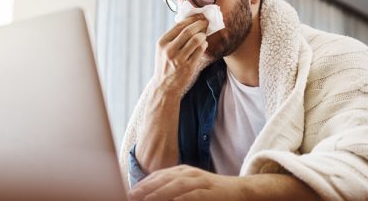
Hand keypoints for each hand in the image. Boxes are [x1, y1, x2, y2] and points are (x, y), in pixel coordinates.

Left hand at [128, 165, 244, 200]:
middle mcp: (190, 173)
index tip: (130, 193)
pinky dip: (185, 198)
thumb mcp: (188, 185)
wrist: (237, 190)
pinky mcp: (211, 192)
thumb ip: (170, 188)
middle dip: (147, 188)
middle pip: (165, 179)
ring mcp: (201, 181)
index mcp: (182, 171)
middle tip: (132, 196)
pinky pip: (196, 195)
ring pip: (178, 185)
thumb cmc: (208, 191)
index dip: (143, 183)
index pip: (159, 175)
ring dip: (161, 193)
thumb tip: (148, 195)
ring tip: (147, 199)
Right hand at [153, 15, 208, 96]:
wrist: (164, 85)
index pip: (179, 25)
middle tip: (206, 22)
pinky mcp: (188, 67)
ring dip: (203, 35)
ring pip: (196, 40)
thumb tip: (189, 20)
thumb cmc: (166, 64)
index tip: (199, 16)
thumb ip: (174, 36)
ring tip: (204, 35)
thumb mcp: (163, 49)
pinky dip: (204, 45)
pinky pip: (200, 50)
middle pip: (189, 31)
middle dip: (200, 24)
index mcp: (162, 42)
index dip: (192, 19)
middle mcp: (169, 50)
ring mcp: (178, 59)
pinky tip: (204, 44)